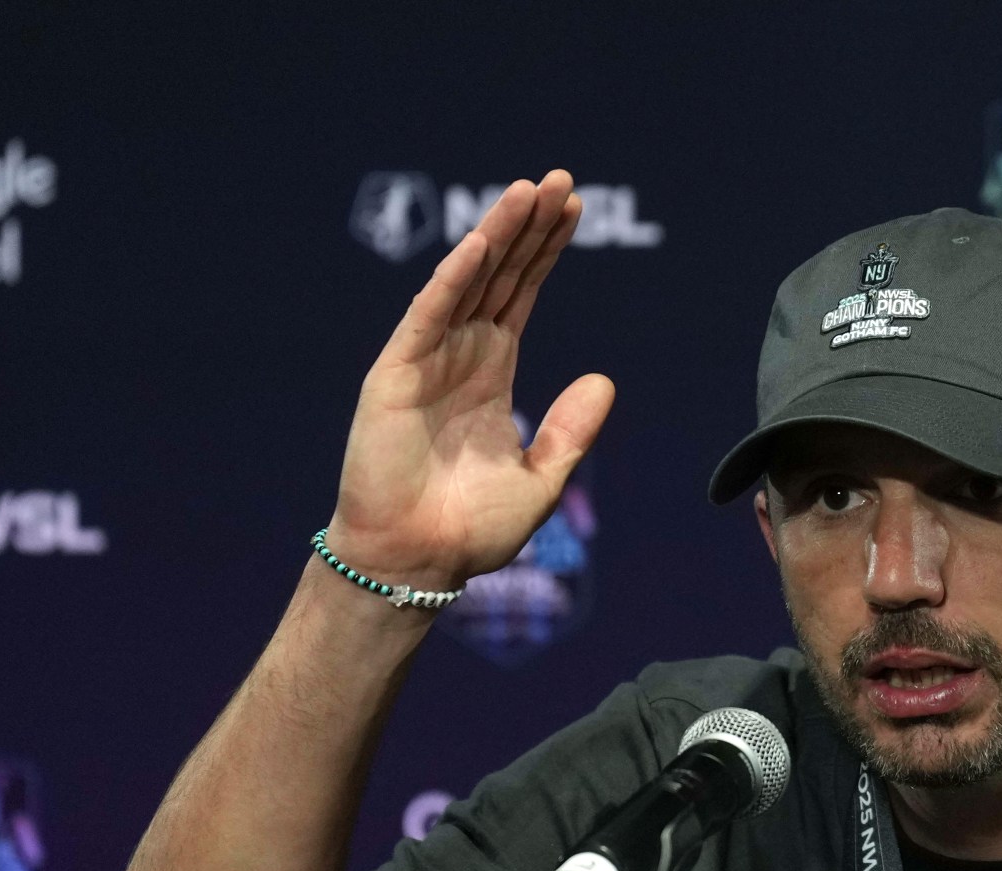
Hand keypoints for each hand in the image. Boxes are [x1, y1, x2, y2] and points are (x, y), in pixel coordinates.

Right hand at [328, 169, 615, 590]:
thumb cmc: (470, 529)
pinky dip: (454, 278)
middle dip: (529, 226)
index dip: (547, 251)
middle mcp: (460, 355)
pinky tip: (482, 243)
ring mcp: (427, 358)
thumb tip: (605, 381)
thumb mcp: (542, 478)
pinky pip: (429, 314)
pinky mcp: (397, 373)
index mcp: (492, 372)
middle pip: (501, 274)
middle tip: (559, 179)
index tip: (575, 208)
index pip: (523, 294)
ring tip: (528, 189)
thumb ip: (571, 430)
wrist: (417, 561)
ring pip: (467, 280)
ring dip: (498, 234)